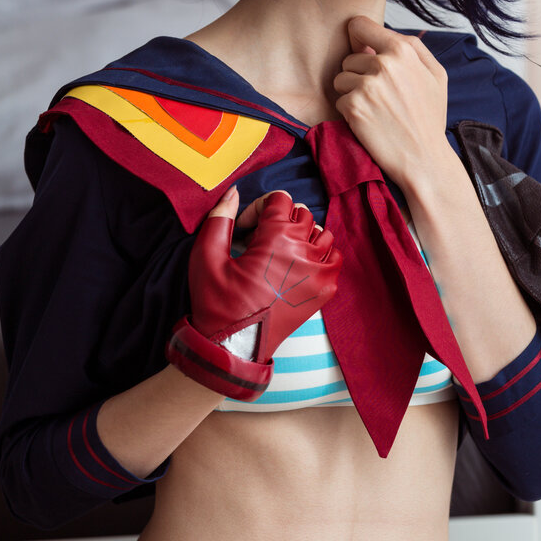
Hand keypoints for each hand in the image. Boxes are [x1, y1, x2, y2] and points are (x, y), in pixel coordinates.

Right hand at [166, 189, 340, 398]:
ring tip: (279, 253)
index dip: (258, 208)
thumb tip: (234, 193)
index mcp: (275, 239)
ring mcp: (318, 272)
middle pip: (301, 213)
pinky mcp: (324, 291)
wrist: (233, 348)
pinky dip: (321, 255)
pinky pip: (334, 259)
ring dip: (302, 235)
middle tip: (258, 242)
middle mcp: (303, 251)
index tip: (245, 228)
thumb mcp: (206, 256)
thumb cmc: (217, 303)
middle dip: (279, 220)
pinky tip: (298, 266)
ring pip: (322, 233)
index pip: (279, 199)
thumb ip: (220, 218)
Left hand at [331, 15, 449, 184]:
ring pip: (341, 78)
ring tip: (374, 108)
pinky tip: (369, 121)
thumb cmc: (429, 118)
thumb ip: (412, 48)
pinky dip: (349, 112)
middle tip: (379, 95)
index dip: (358, 39)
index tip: (362, 51)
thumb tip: (383, 35)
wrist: (424, 158)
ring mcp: (367, 85)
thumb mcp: (436, 75)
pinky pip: (339, 100)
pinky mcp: (354, 106)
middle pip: (349, 57)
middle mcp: (384, 64)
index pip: (359, 25)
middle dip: (358, 74)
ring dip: (351, 92)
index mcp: (403, 50)